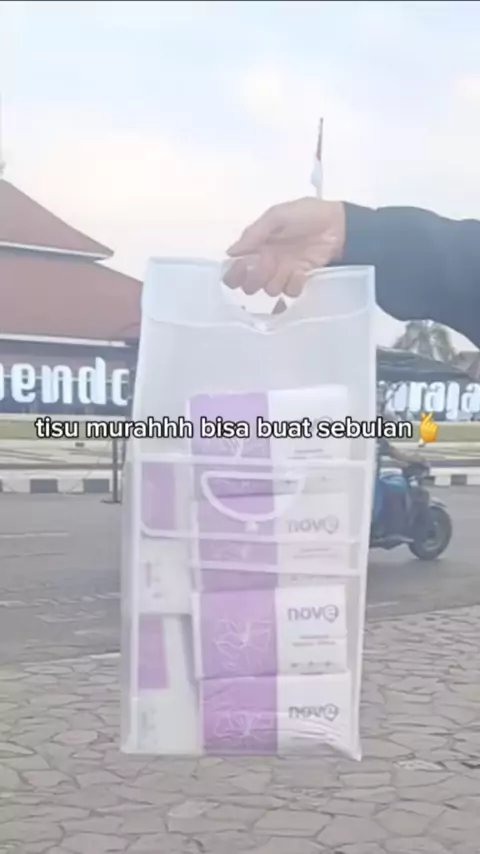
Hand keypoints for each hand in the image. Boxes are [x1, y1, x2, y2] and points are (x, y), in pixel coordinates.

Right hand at [224, 198, 345, 297]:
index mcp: (258, 245)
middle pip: (250, 285)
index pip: (236, 266)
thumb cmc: (306, 215)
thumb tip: (231, 253)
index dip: (235, 273)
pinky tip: (301, 271)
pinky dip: (294, 284)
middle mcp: (267, 261)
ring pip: (269, 290)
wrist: (338, 225)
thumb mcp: (277, 216)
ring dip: (275, 281)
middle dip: (255, 279)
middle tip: (267, 264)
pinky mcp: (300, 278)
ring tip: (286, 266)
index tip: (242, 267)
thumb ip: (254, 233)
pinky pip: (290, 291)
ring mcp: (283, 271)